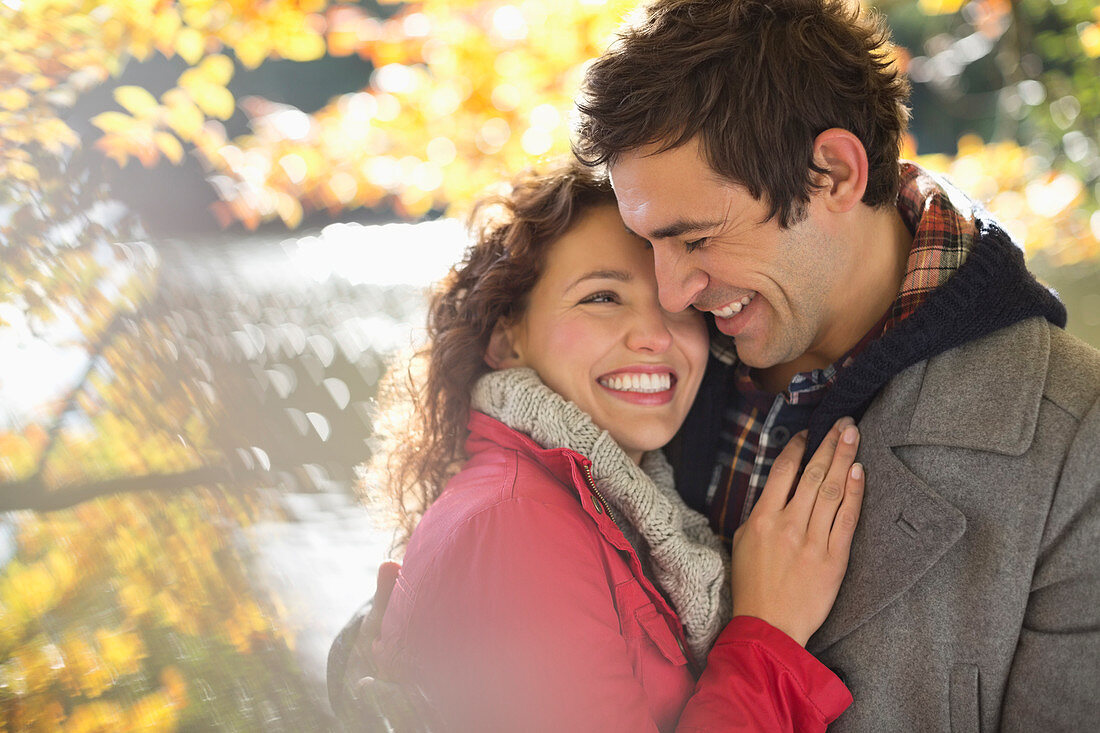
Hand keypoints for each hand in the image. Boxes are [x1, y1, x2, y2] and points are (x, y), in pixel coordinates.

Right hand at [730, 417, 864, 645]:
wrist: (769, 626)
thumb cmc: (752, 585)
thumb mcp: (741, 542)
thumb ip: (759, 513)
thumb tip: (777, 489)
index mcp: (761, 518)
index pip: (783, 472)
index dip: (798, 448)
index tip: (809, 434)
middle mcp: (788, 524)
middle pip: (814, 474)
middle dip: (830, 444)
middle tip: (843, 423)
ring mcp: (813, 540)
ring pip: (833, 490)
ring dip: (845, 459)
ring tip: (853, 436)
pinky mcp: (834, 558)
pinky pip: (848, 518)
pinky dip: (855, 493)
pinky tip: (859, 472)